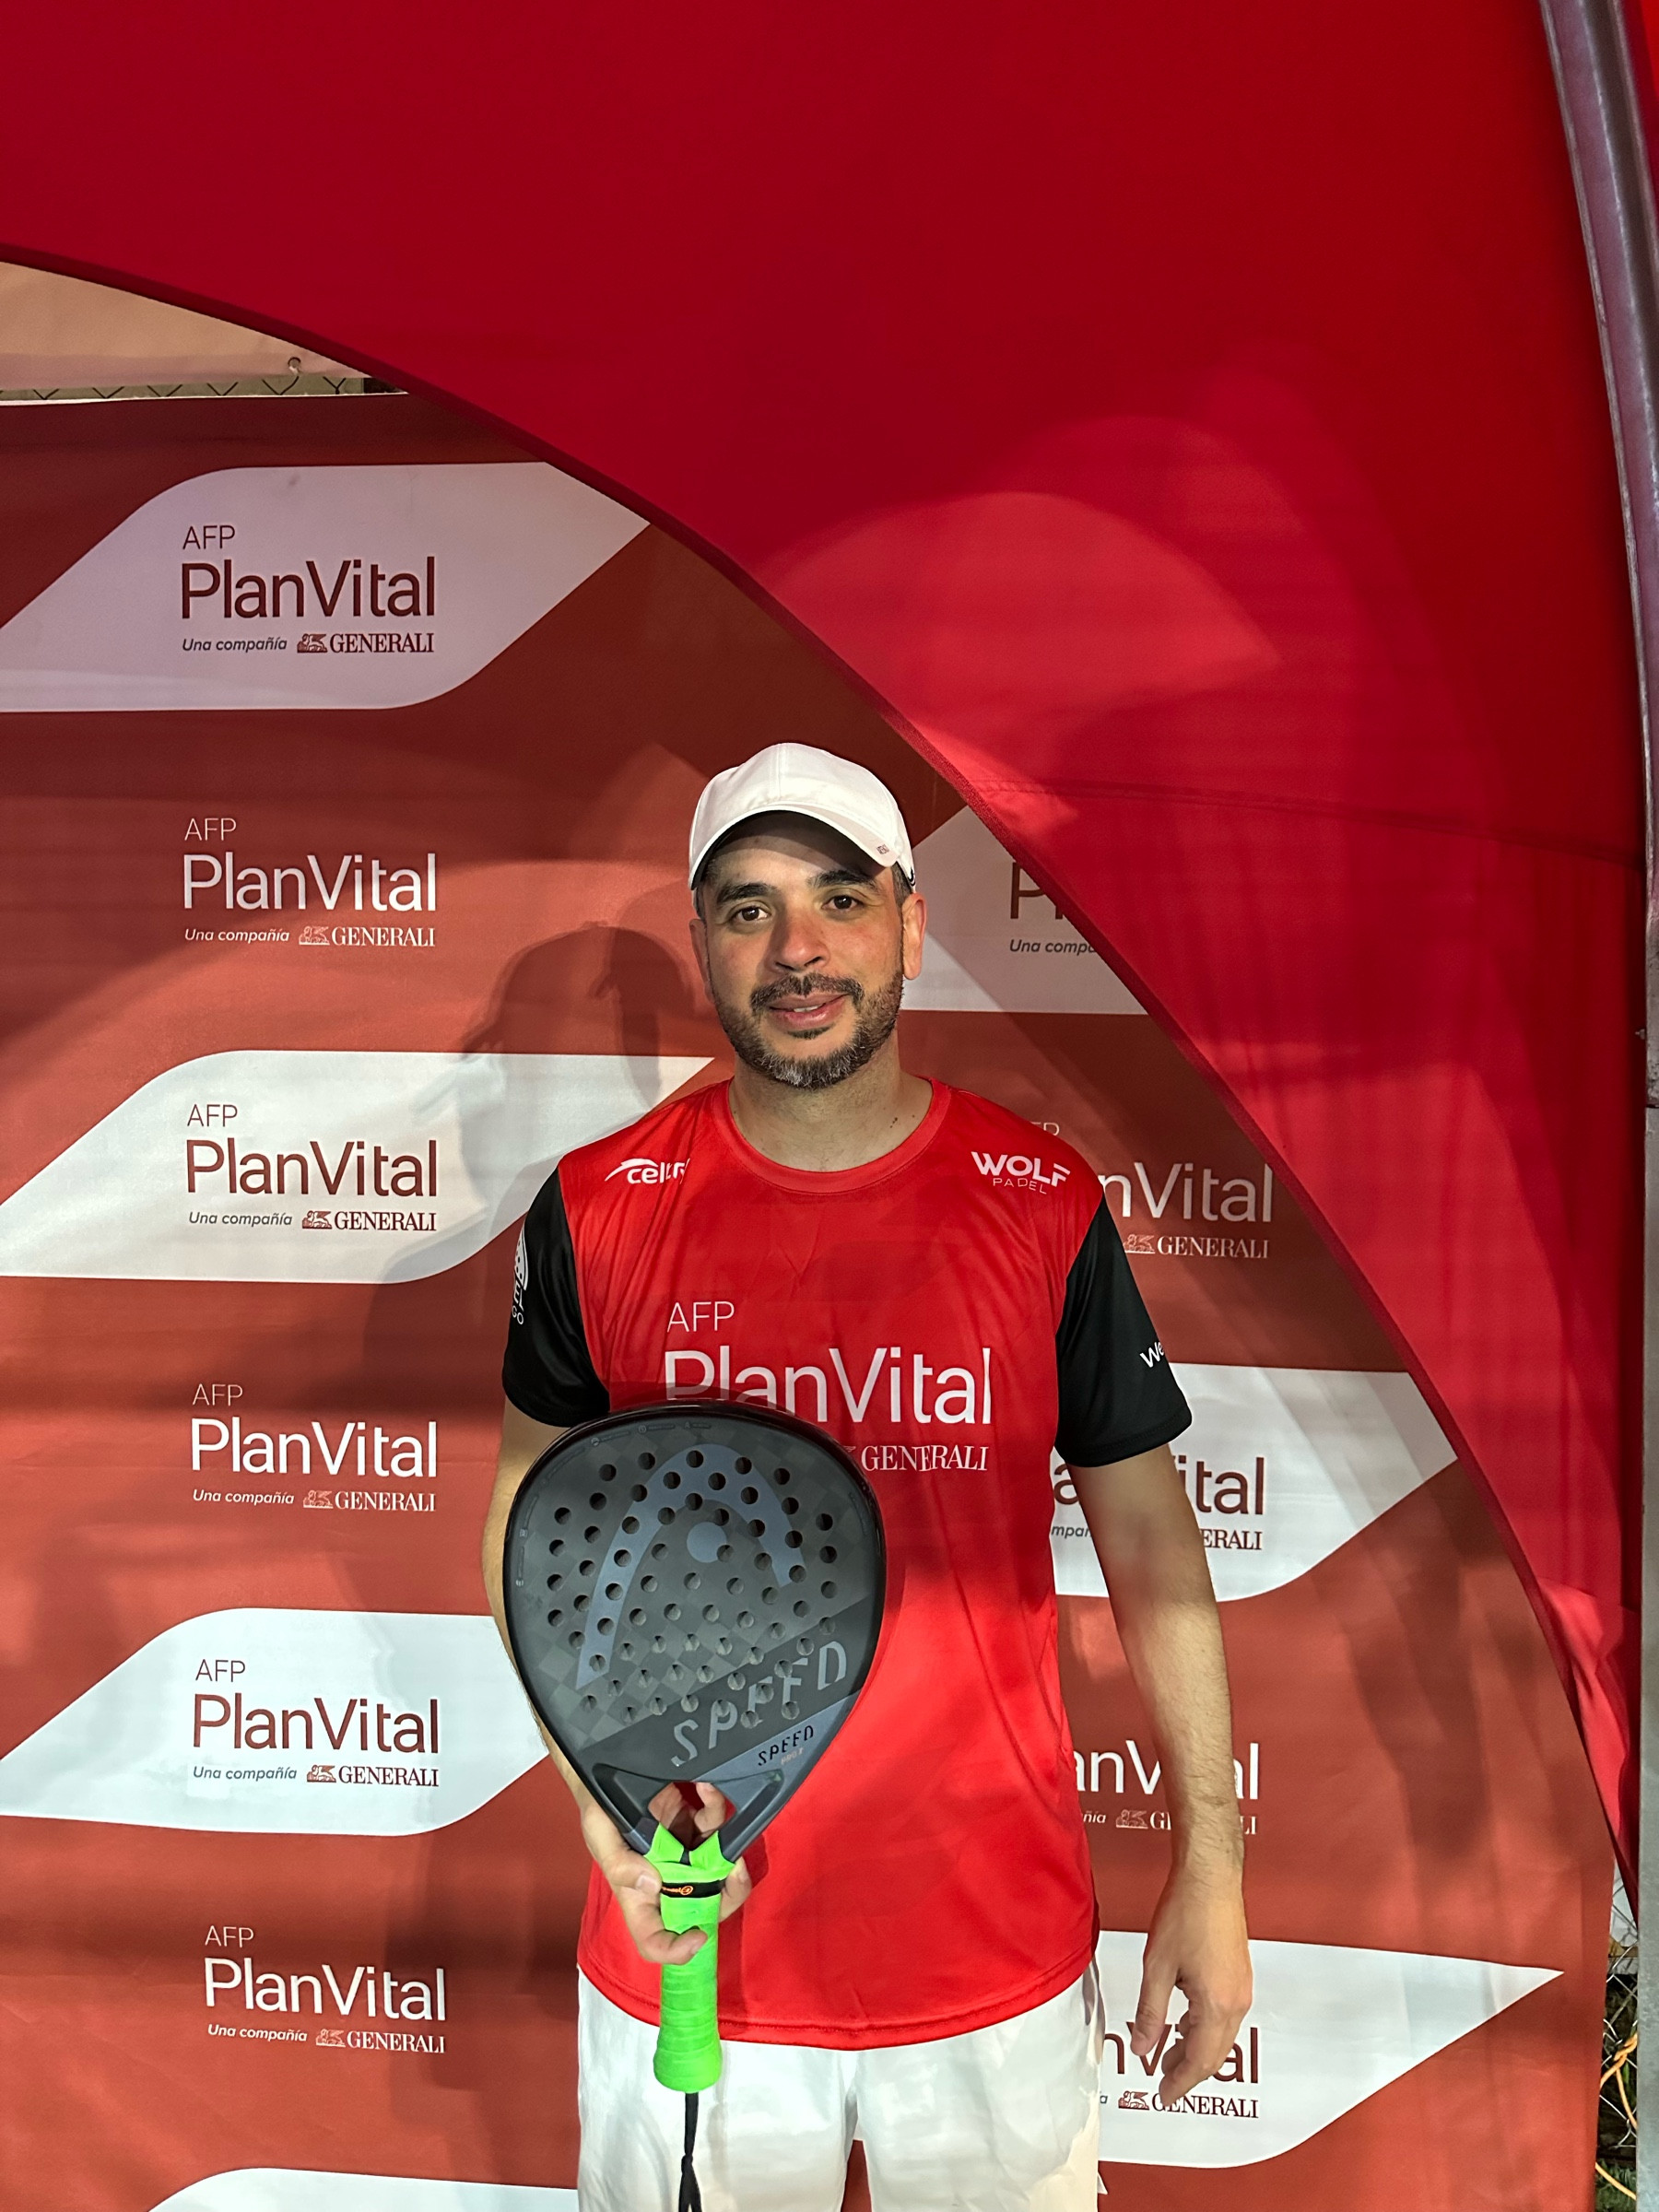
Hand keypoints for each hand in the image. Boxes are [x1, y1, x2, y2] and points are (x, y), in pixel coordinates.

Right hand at [579, 1783, 752, 1966]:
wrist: (608, 1771)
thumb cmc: (597, 1812)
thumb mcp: (598, 1835)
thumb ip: (618, 1863)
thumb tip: (651, 1884)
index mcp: (638, 1896)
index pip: (654, 1939)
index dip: (676, 1950)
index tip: (698, 1935)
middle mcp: (667, 1881)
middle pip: (703, 1906)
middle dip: (728, 1893)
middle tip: (736, 1871)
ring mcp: (683, 1854)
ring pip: (718, 1868)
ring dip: (729, 1849)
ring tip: (725, 1824)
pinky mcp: (693, 1825)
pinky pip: (713, 1824)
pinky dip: (715, 1807)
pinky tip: (706, 1789)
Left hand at [1131, 1867, 1251, 2104]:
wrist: (1210, 1878)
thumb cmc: (1184, 1914)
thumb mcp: (1157, 1967)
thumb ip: (1150, 2012)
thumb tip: (1142, 2048)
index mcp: (1217, 2005)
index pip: (1200, 2060)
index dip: (1180, 2082)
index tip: (1162, 2096)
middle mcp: (1237, 2002)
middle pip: (1215, 2054)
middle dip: (1188, 2071)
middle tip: (1163, 2083)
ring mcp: (1242, 1989)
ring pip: (1221, 2036)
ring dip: (1195, 2050)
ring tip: (1168, 2056)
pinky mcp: (1240, 1975)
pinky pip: (1225, 2017)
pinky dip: (1204, 2030)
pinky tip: (1184, 2025)